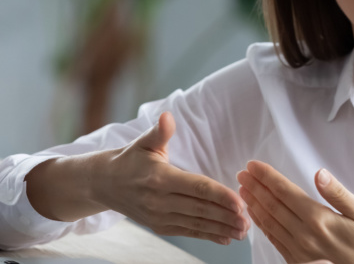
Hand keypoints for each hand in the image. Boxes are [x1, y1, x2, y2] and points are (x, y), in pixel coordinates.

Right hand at [94, 112, 248, 243]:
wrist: (104, 184)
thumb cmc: (130, 159)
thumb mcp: (144, 142)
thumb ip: (160, 131)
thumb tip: (167, 116)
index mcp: (160, 178)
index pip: (196, 187)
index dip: (219, 195)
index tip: (240, 201)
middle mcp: (159, 200)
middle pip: (200, 209)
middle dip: (227, 216)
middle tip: (249, 220)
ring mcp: (159, 216)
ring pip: (196, 223)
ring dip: (221, 228)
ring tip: (243, 230)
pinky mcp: (160, 226)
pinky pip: (188, 232)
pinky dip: (208, 236)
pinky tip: (226, 238)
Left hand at [237, 161, 353, 263]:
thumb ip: (338, 193)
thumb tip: (320, 174)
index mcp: (318, 219)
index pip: (285, 192)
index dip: (267, 177)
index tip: (254, 166)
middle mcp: (304, 235)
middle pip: (272, 205)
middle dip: (255, 187)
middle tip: (242, 173)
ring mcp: (299, 250)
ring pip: (269, 223)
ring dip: (254, 204)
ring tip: (244, 190)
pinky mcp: (298, 262)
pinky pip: (274, 240)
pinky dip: (262, 225)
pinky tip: (256, 215)